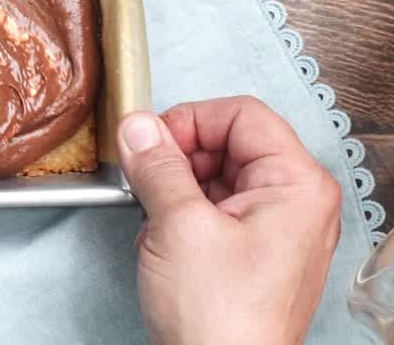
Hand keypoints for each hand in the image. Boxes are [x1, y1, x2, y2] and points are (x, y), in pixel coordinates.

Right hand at [117, 96, 340, 344]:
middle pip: (228, 142)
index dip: (189, 121)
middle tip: (146, 182)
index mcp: (297, 185)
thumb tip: (138, 126)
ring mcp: (276, 228)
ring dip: (174, 191)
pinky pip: (212, 208)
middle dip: (178, 160)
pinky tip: (164, 244)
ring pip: (215, 175)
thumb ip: (156, 166)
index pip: (241, 115)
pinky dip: (180, 217)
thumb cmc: (220, 318)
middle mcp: (296, 202)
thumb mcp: (177, 226)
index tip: (151, 143)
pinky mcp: (253, 251)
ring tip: (158, 225)